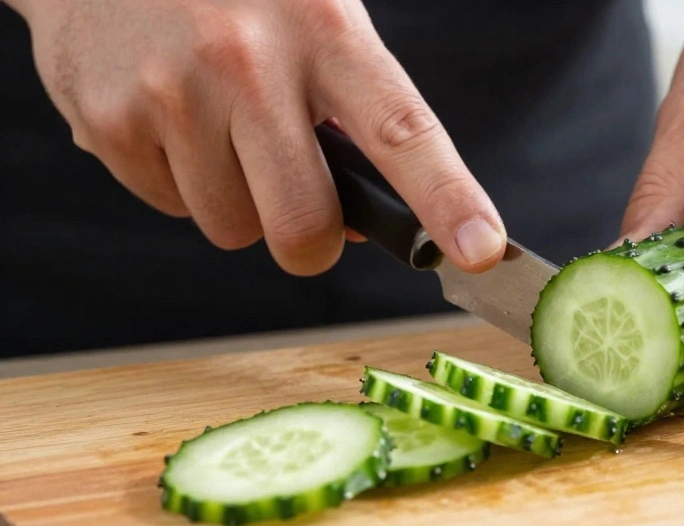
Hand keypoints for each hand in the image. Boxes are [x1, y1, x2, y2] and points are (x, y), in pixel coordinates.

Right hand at [7, 0, 505, 275]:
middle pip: (303, 225)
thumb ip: (350, 111)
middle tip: (304, 207)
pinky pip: (170, 208)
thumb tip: (362, 222)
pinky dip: (181, 182)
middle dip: (311, 240)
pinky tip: (172, 118)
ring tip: (220, 127)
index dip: (448, 199)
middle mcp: (247, 62)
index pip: (401, 132)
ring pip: (233, 228)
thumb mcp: (314, 18)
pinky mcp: (110, 122)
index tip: (481, 252)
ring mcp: (172, 94)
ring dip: (239, 202)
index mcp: (324, 30)